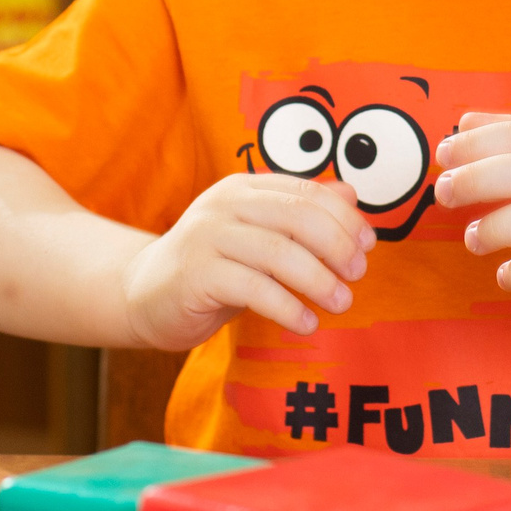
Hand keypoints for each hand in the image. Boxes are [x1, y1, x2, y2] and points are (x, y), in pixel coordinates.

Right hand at [119, 174, 373, 348]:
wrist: (142, 294)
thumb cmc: (214, 267)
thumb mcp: (259, 235)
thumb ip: (300, 214)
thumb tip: (351, 195)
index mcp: (245, 187)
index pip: (306, 192)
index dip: (344, 218)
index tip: (368, 246)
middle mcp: (225, 204)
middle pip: (297, 216)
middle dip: (337, 246)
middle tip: (357, 274)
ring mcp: (206, 236)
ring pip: (278, 252)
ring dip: (318, 280)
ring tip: (341, 302)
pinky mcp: (196, 274)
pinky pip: (253, 288)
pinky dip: (287, 307)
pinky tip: (306, 323)